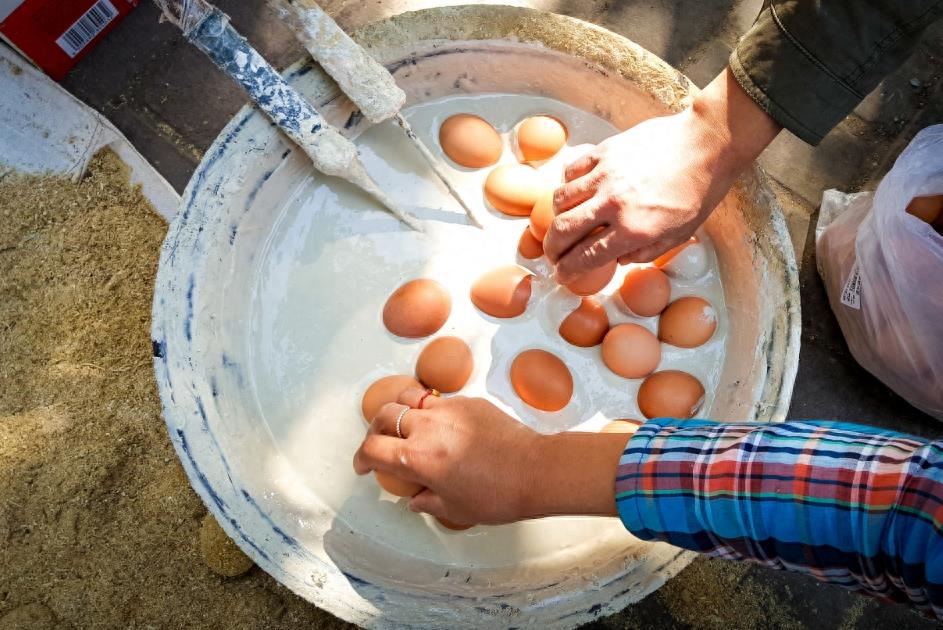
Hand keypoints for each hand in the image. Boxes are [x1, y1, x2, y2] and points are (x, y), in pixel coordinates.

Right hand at [352, 389, 633, 525]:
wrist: (534, 469)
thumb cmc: (498, 495)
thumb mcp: (456, 509)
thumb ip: (428, 502)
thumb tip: (416, 499)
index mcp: (417, 459)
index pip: (372, 450)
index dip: (362, 458)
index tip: (364, 466)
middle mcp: (426, 428)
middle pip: (384, 416)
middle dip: (375, 430)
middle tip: (379, 443)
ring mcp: (447, 409)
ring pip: (409, 399)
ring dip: (398, 411)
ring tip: (403, 424)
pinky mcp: (468, 401)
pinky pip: (439, 400)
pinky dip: (430, 409)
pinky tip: (440, 425)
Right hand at [544, 68, 780, 283]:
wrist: (705, 145)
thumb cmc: (697, 192)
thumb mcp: (678, 236)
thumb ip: (643, 253)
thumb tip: (614, 258)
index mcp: (634, 230)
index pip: (586, 257)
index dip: (568, 271)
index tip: (562, 275)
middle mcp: (613, 205)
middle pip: (563, 231)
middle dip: (552, 249)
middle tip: (554, 255)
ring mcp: (605, 176)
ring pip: (560, 201)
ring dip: (557, 217)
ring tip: (565, 222)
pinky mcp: (603, 153)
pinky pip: (571, 172)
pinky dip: (568, 185)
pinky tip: (577, 191)